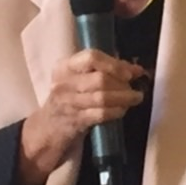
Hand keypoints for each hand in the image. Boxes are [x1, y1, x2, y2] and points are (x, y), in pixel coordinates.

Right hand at [17, 50, 143, 184]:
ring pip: (102, 98)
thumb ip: (106, 70)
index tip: (129, 72)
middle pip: (99, 79)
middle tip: (135, 88)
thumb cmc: (69, 96)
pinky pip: (100, 114)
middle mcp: (64, 82)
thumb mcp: (80, 78)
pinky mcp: (74, 121)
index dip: (113, 64)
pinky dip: (116, 111)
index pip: (91, 57)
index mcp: (65, 66)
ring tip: (136, 98)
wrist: (48, 127)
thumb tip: (137, 69)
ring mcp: (68, 102)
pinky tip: (123, 110)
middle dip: (122, 83)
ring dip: (124, 98)